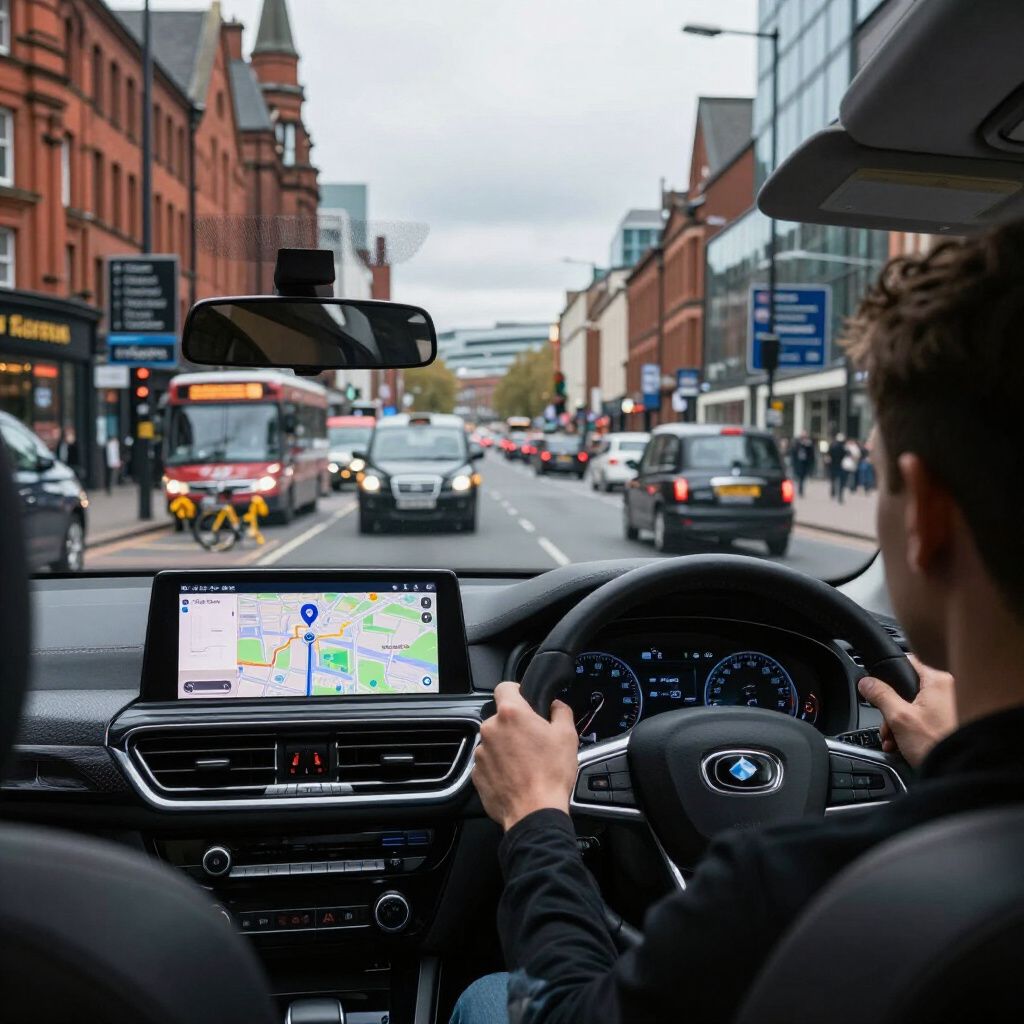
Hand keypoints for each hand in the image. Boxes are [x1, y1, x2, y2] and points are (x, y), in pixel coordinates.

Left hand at [472, 681, 578, 831]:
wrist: (534, 812)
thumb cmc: (551, 774)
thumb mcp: (567, 735)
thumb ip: (561, 711)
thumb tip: (555, 705)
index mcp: (511, 713)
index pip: (504, 687)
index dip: (516, 691)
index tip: (524, 700)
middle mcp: (490, 729)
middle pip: (501, 718)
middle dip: (515, 725)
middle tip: (533, 740)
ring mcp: (481, 752)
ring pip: (494, 741)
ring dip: (506, 747)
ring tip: (526, 763)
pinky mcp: (476, 773)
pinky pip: (488, 762)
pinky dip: (499, 766)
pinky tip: (516, 776)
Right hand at [857, 654, 956, 766]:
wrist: (957, 771)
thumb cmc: (936, 744)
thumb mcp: (899, 717)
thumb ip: (880, 695)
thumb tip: (866, 682)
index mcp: (938, 681)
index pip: (906, 662)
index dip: (888, 674)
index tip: (878, 687)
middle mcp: (946, 690)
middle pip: (905, 689)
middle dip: (890, 710)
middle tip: (887, 726)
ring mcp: (948, 706)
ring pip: (911, 705)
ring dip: (897, 723)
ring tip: (895, 740)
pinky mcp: (947, 721)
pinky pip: (921, 717)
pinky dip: (909, 729)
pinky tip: (903, 744)